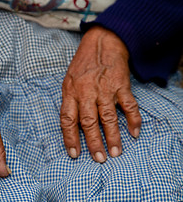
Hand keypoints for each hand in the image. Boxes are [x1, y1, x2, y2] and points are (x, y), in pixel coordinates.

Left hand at [60, 26, 141, 161]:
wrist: (102, 42)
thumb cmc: (82, 65)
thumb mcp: (68, 81)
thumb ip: (69, 102)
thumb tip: (70, 127)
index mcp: (70, 92)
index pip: (68, 120)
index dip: (70, 138)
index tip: (75, 154)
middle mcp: (86, 92)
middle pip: (88, 122)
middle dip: (94, 142)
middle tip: (99, 158)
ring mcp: (105, 89)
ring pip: (108, 117)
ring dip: (113, 136)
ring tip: (115, 152)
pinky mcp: (121, 85)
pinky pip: (129, 105)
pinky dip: (133, 119)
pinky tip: (134, 133)